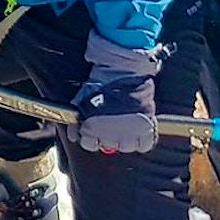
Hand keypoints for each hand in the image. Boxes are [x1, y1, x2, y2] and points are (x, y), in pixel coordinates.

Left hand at [70, 35, 158, 155]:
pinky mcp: (146, 128)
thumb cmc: (100, 85)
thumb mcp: (82, 101)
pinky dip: (142, 140)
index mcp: (92, 129)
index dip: (91, 138)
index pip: (89, 145)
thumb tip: (74, 136)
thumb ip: (77, 120)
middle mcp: (111, 135)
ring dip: (125, 139)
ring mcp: (130, 133)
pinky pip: (145, 145)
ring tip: (125, 127)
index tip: (93, 131)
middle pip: (109, 146)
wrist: (121, 72)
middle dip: (108, 137)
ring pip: (126, 147)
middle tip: (111, 125)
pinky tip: (138, 130)